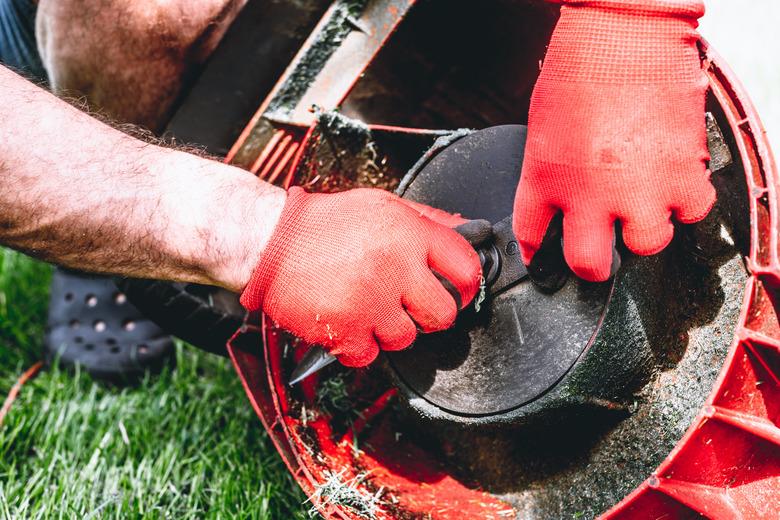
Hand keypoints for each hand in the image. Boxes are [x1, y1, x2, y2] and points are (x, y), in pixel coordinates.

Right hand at [240, 187, 481, 366]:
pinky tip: (349, 322)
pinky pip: (371, 354)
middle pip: (443, 314)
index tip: (460, 290)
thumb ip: (426, 220)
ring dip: (391, 329)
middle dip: (431, 314)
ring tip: (369, 308)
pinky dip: (361, 345)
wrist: (270, 241)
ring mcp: (370, 302)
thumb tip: (467, 231)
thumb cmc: (325, 223)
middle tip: (411, 305)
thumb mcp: (381, 205)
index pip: (466, 268)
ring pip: (407, 338)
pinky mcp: (346, 330)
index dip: (468, 284)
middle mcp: (394, 268)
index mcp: (408, 233)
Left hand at [512, 0, 714, 280]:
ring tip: (643, 203)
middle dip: (595, 267)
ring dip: (645, 229)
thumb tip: (553, 206)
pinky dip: (686, 202)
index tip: (545, 259)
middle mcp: (591, 195)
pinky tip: (674, 181)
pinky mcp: (682, 174)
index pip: (533, 239)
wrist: (621, 36)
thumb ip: (547, 176)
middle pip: (590, 265)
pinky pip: (692, 212)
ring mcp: (639, 189)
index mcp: (548, 181)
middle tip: (602, 252)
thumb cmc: (579, 71)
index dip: (539, 255)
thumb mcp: (542, 132)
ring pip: (647, 244)